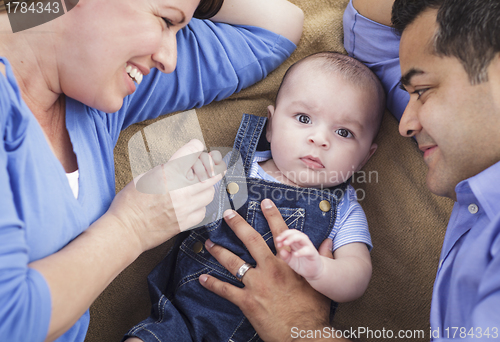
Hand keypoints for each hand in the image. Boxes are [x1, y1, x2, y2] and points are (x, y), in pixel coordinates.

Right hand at [107, 139, 223, 251]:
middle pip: (211, 173)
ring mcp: (185, 207)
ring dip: (206, 187)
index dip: (196, 147)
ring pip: (210, 193)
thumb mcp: (145, 176)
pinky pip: (203, 211)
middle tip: (212, 165)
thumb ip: (167, 170)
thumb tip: (181, 166)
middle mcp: (181, 189)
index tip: (197, 147)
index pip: (193, 152)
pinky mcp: (186, 222)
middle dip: (212, 166)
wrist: (126, 230)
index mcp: (168, 174)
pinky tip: (191, 204)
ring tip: (198, 187)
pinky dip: (200, 206)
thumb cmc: (130, 203)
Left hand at [198, 199, 331, 341]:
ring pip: (233, 262)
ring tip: (209, 243)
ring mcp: (256, 285)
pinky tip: (202, 278)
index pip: (280, 233)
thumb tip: (329, 241)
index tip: (264, 202)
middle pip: (251, 241)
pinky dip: (213, 284)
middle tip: (227, 214)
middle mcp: (270, 269)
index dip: (272, 216)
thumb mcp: (321, 282)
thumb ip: (323, 258)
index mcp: (288, 263)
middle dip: (238, 225)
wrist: (304, 335)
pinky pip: (226, 290)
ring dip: (220, 251)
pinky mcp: (247, 302)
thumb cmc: (314, 311)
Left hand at [276, 229, 324, 280]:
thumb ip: (285, 256)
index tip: (277, 242)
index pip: (289, 233)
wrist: (313, 272)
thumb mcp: (290, 261)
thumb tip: (281, 251)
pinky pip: (308, 250)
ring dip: (292, 238)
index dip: (282, 235)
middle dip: (286, 234)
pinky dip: (301, 251)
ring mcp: (308, 247)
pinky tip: (295, 255)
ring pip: (302, 238)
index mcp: (296, 242)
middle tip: (278, 240)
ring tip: (285, 244)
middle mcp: (302, 242)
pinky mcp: (313, 253)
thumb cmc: (301, 264)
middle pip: (295, 233)